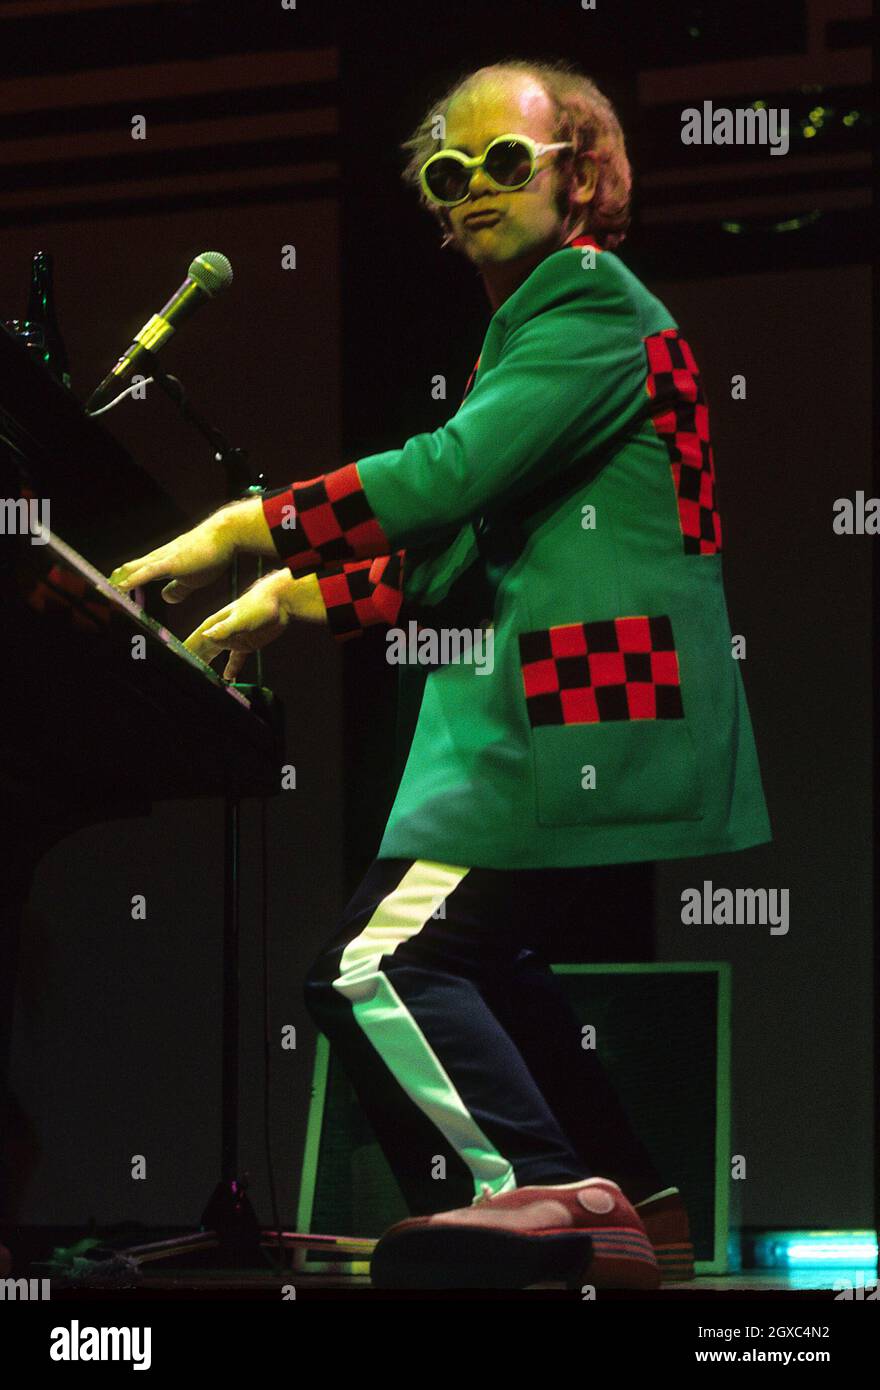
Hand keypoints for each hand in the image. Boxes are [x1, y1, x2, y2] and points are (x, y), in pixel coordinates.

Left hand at [108, 511, 237, 603]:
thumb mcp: (193, 578)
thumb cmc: (212, 554)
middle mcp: (157, 558)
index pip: (135, 572)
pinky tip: (119, 588)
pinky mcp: (170, 563)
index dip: (122, 582)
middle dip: (113, 582)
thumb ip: (179, 588)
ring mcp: (162, 559)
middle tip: (98, 592)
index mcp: (162, 563)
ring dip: (117, 583)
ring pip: (132, 571)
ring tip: (102, 591)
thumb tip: (166, 597)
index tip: (109, 592)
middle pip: (128, 571)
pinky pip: (145, 574)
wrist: (224, 535)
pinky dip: (131, 582)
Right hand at [183, 569, 294, 679]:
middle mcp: (219, 633)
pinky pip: (235, 660)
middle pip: (200, 651)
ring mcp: (232, 639)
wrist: (280, 601)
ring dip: (206, 667)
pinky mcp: (245, 644)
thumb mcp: (240, 618)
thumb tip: (206, 635)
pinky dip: (231, 669)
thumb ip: (224, 628)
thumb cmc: (258, 605)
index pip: (193, 643)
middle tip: (183, 679)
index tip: (174, 665)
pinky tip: (228, 678)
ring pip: (214, 656)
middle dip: (191, 663)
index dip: (182, 654)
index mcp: (213, 626)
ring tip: (200, 681)